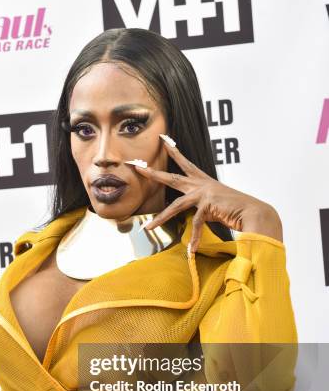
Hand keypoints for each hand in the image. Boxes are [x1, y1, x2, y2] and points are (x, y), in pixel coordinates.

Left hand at [125, 136, 282, 252]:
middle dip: (153, 173)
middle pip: (172, 178)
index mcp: (204, 182)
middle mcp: (202, 184)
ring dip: (162, 218)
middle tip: (136, 166)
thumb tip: (195, 217)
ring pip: (177, 205)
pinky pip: (196, 224)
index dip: (174, 152)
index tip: (164, 140)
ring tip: (148, 228)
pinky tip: (192, 250)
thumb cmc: (236, 211)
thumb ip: (202, 209)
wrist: (254, 213)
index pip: (185, 164)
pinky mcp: (209, 204)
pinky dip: (195, 238)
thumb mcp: (215, 207)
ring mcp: (205, 193)